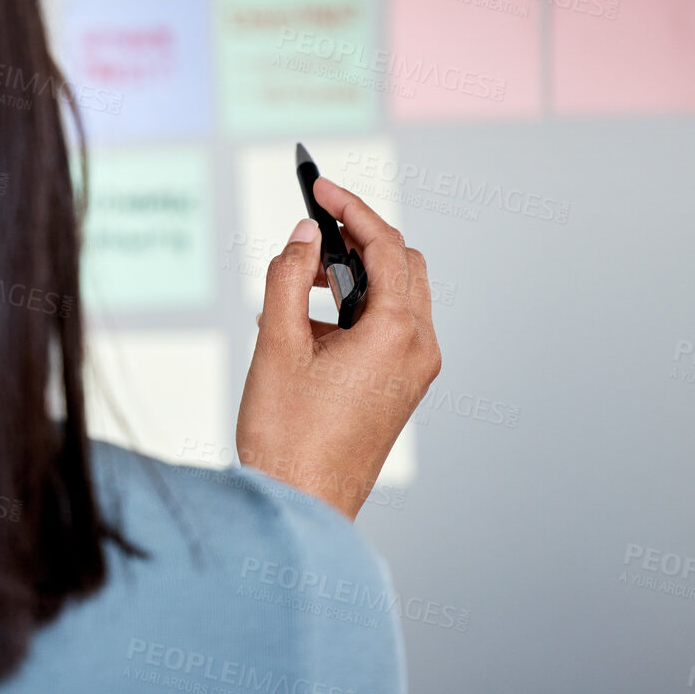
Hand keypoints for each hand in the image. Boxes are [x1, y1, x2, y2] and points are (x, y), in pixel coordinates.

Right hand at [234, 177, 441, 519]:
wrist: (302, 505)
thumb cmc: (288, 436)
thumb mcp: (276, 344)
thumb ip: (288, 278)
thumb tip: (303, 236)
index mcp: (397, 333)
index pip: (385, 246)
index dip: (350, 209)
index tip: (319, 188)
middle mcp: (418, 349)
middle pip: (402, 265)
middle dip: (360, 237)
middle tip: (314, 223)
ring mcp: (413, 371)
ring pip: (398, 295)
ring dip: (356, 273)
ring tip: (301, 275)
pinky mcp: (399, 388)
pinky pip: (390, 327)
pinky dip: (357, 306)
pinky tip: (309, 319)